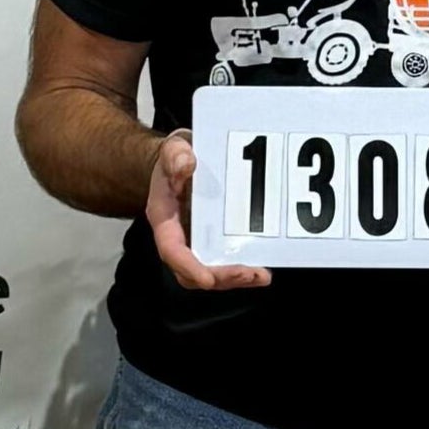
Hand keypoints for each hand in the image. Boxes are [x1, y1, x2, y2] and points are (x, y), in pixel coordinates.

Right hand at [145, 129, 265, 291]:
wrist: (182, 161)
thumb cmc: (177, 158)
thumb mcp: (174, 148)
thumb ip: (175, 155)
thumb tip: (187, 164)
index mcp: (164, 220)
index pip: (171, 250)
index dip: (189, 267)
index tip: (208, 279)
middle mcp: (179, 238)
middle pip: (193, 272)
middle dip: (221, 277)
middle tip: (249, 274)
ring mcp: (197, 244)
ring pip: (211, 274)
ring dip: (236, 280)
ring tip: (261, 276)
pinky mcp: (214, 244)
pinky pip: (225, 266)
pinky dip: (243, 273)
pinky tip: (263, 272)